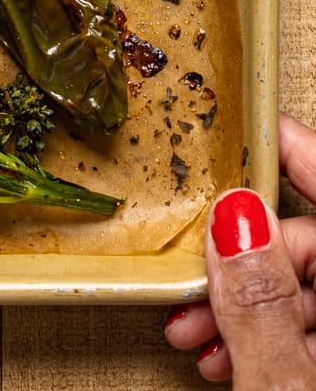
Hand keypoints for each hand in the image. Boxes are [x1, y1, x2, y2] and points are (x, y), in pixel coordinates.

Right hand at [165, 114, 315, 386]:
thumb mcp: (285, 387)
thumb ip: (259, 304)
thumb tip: (233, 220)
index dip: (290, 148)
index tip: (243, 127)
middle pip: (307, 240)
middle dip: (237, 257)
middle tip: (189, 278)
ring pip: (300, 286)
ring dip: (240, 303)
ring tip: (196, 330)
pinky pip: (308, 329)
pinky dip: (264, 335)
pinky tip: (227, 355)